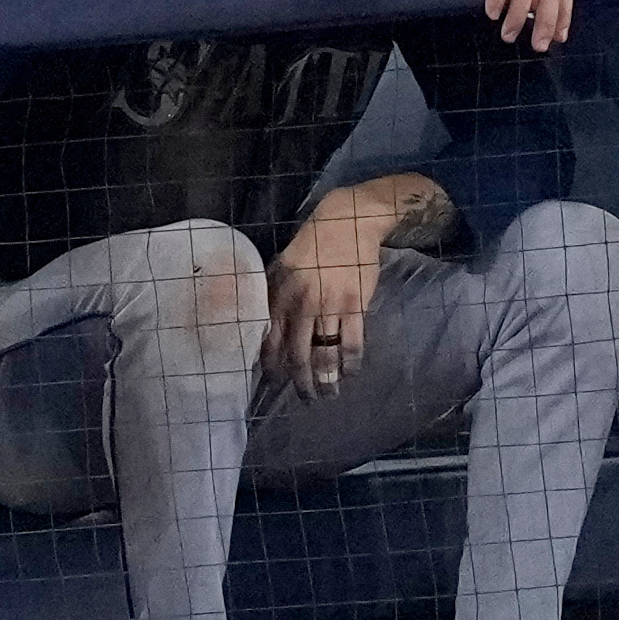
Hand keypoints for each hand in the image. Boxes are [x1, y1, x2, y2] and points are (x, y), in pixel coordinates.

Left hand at [263, 203, 392, 395]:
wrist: (348, 221)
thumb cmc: (312, 244)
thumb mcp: (282, 265)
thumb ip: (272, 295)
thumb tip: (262, 327)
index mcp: (280, 295)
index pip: (271, 341)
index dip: (271, 367)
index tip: (273, 383)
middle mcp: (302, 304)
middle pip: (298, 355)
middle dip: (300, 383)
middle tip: (306, 398)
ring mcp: (330, 306)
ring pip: (325, 354)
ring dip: (326, 380)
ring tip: (329, 395)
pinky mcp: (356, 306)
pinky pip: (352, 344)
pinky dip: (350, 364)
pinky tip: (349, 374)